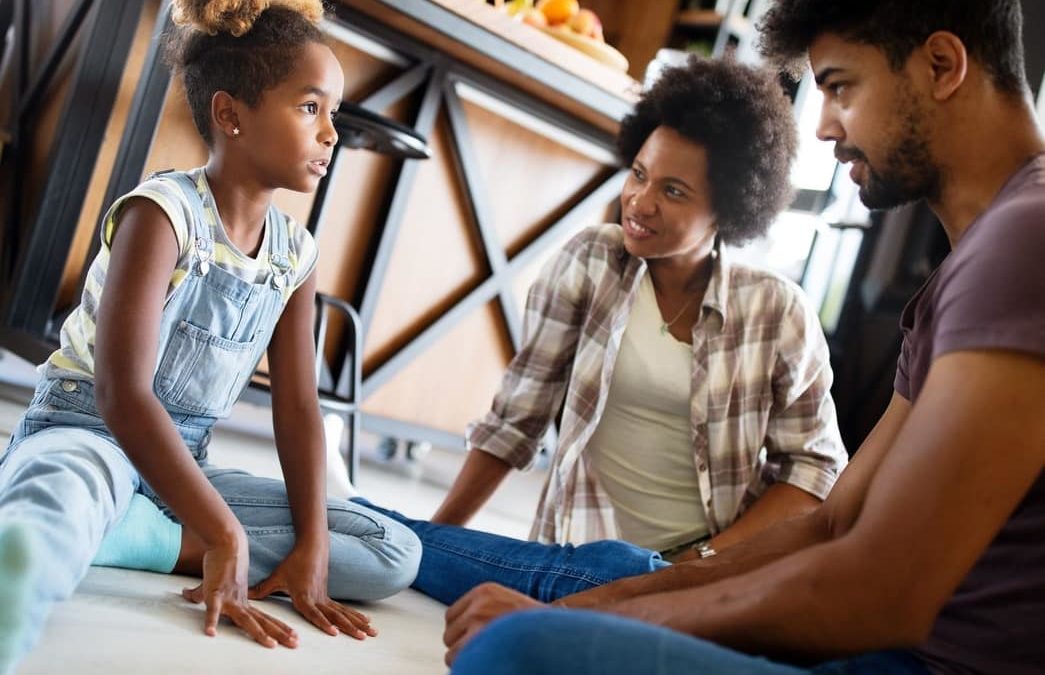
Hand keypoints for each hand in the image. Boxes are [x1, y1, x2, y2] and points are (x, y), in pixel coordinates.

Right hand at [181, 540, 297, 647]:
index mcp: (243, 601)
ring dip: (260, 633)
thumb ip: (200, 594)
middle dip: (279, 633)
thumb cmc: (221, 562)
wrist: (225, 542)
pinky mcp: (215, 593)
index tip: (292, 636)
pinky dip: (212, 620)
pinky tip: (210, 633)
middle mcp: (240, 602)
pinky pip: (212, 609)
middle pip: (262, 622)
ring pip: (247, 620)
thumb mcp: (212, 584)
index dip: (277, 628)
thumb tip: (185, 593)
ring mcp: (229, 598)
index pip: (263, 619)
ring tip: (271, 645)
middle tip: (295, 643)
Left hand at [249, 543, 376, 639]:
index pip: (315, 613)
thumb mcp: (277, 577)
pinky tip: (367, 622)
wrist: (311, 547)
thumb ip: (263, 589)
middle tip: (362, 637)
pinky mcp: (328, 595)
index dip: (324, 623)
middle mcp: (318, 598)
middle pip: (336, 616)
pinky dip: (355, 616)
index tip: (334, 633)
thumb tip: (246, 597)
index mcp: (305, 597)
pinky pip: (343, 609)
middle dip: (350, 628)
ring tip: (371, 633)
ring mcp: (325, 597)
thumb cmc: (293, 563)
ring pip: (344, 613)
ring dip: (358, 623)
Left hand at [443, 582, 544, 664]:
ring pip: (451, 651)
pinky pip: (458, 661)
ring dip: (465, 658)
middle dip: (461, 645)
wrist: (553, 635)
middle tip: (481, 651)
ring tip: (487, 657)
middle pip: (449, 632)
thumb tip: (464, 629)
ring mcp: (476, 624)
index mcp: (485, 591)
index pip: (452, 614)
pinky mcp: (477, 643)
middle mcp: (478, 605)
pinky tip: (487, 662)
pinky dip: (470, 665)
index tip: (469, 639)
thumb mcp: (510, 603)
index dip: (461, 631)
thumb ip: (487, 609)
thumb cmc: (537, 625)